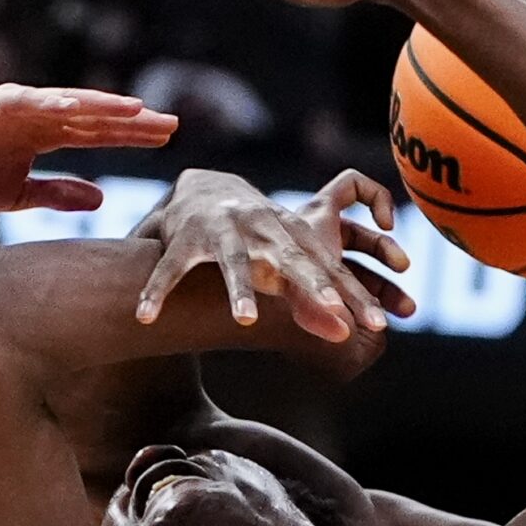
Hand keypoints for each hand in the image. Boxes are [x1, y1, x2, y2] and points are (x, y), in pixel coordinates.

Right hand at [0, 85, 178, 214]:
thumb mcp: (20, 195)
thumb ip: (58, 193)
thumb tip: (100, 200)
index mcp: (44, 135)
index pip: (96, 133)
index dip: (130, 136)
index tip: (165, 138)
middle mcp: (36, 116)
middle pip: (92, 116)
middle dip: (130, 120)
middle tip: (170, 123)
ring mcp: (15, 107)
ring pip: (67, 104)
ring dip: (101, 106)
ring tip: (135, 109)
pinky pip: (25, 103)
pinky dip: (48, 103)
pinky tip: (74, 107)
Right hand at [133, 169, 414, 342]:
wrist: (206, 186)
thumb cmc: (258, 236)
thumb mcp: (286, 260)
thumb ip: (313, 299)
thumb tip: (346, 339)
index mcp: (293, 238)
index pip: (331, 271)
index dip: (354, 298)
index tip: (378, 326)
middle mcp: (264, 232)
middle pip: (294, 262)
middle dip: (315, 288)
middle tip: (335, 315)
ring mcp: (224, 234)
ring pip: (234, 264)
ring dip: (240, 290)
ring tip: (246, 320)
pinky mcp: (185, 240)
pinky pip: (172, 269)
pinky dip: (158, 291)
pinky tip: (146, 317)